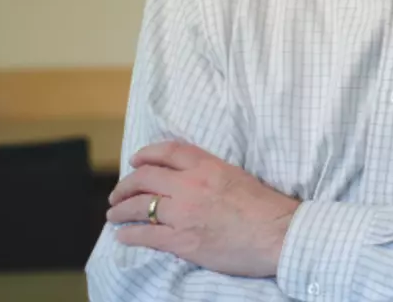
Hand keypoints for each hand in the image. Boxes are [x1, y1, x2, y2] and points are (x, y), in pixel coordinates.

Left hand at [105, 141, 299, 278]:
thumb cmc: (268, 209)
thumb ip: (213, 174)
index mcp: (209, 167)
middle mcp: (191, 185)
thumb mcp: (239, 177)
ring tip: (113, 214)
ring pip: (139, 206)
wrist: (278, 235)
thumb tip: (193, 181)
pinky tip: (123, 236)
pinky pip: (145, 235)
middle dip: (125, 185)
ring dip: (120, 209)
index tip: (136, 159)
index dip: (147, 153)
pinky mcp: (182, 241)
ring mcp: (184, 213)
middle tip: (118, 193)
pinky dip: (129, 235)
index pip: (168, 151)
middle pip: (145, 177)